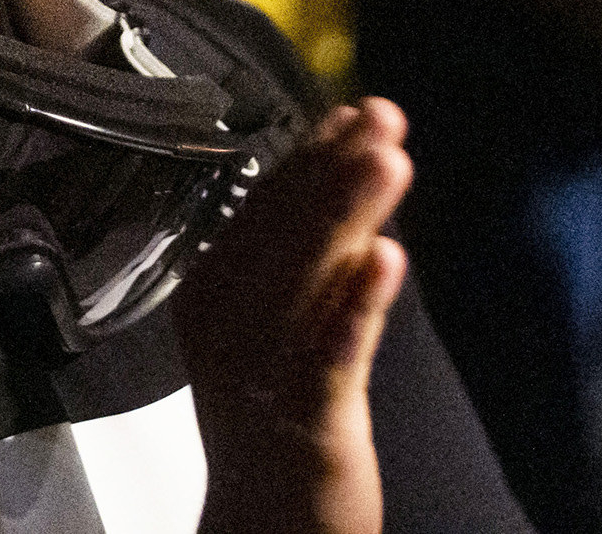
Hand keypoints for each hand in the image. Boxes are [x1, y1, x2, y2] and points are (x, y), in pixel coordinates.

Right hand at [178, 100, 410, 533]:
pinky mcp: (305, 422)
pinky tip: (388, 259)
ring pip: (308, 280)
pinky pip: (331, 355)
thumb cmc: (273, 416)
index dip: (312, 157)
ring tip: (389, 160)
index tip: (356, 110)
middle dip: (336, 169)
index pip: (264, 209)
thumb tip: (344, 168)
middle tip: (383, 116)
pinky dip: (359, 305)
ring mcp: (260, 374)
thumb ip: (307, 256)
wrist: (263, 530)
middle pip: (285, 233)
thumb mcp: (278, 326)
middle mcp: (226, 326)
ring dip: (350, 215)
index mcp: (212, 294)